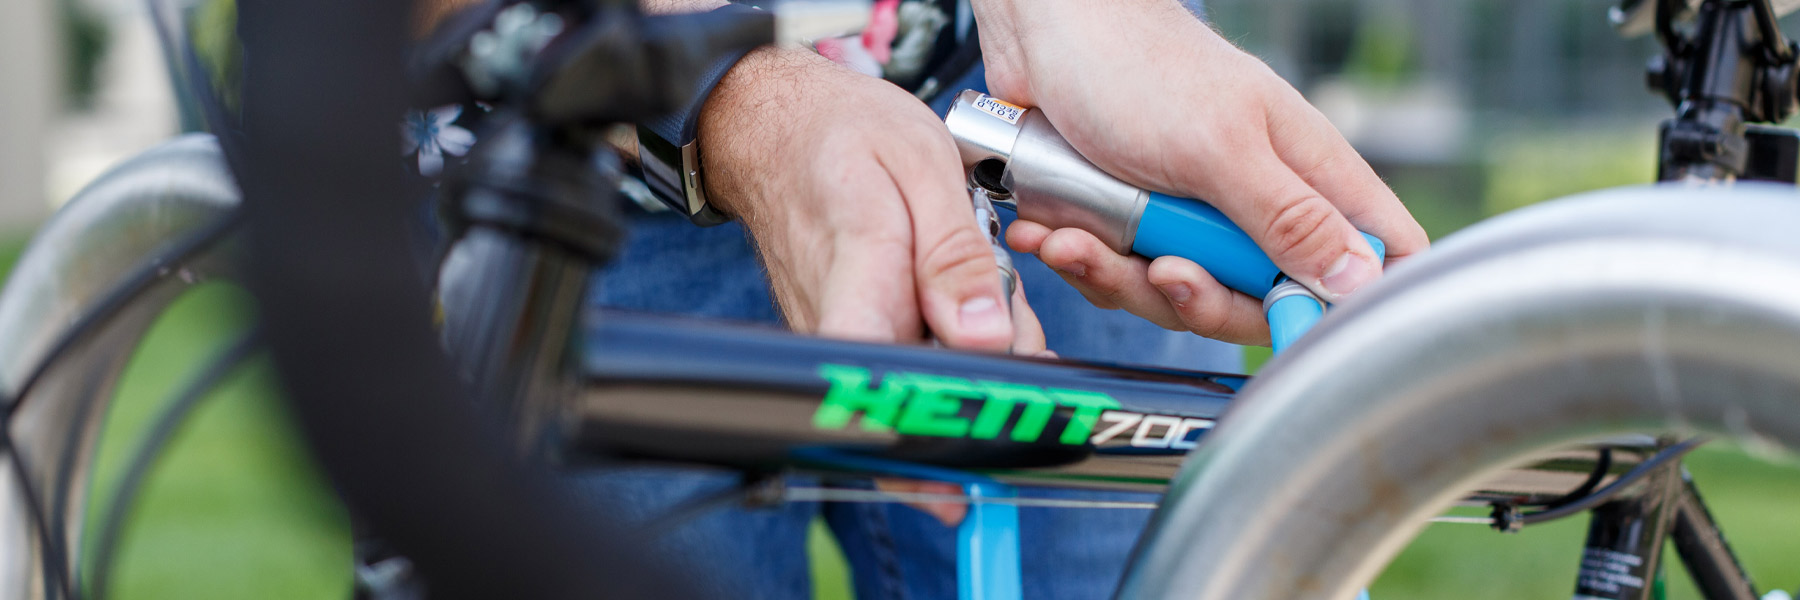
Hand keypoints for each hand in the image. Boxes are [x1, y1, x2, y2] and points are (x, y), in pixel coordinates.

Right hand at [701, 48, 1047, 524]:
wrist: (775, 128)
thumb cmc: (844, 135)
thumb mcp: (920, 165)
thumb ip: (954, 255)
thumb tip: (985, 338)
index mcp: (859, 274)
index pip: (888, 381)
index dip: (945, 413)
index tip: (995, 398)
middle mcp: (837, 324)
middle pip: (925, 391)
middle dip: (994, 367)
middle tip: (1010, 306)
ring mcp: (834, 341)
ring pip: (924, 380)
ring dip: (978, 350)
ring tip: (978, 284)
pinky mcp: (844, 344)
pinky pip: (909, 362)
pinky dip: (950, 340)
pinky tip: (956, 299)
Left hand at [972, 0, 1429, 345]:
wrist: (1039, 26)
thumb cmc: (1134, 64)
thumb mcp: (1219, 147)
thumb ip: (1288, 217)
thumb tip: (1359, 279)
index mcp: (1303, 173)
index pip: (1372, 252)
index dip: (1349, 299)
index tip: (1292, 317)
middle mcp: (1253, 199)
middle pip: (1257, 300)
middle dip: (1198, 296)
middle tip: (1159, 268)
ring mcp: (1190, 214)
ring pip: (1178, 293)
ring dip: (1119, 276)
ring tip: (1076, 241)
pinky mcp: (1131, 221)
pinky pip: (1119, 275)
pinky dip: (1082, 260)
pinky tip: (1048, 232)